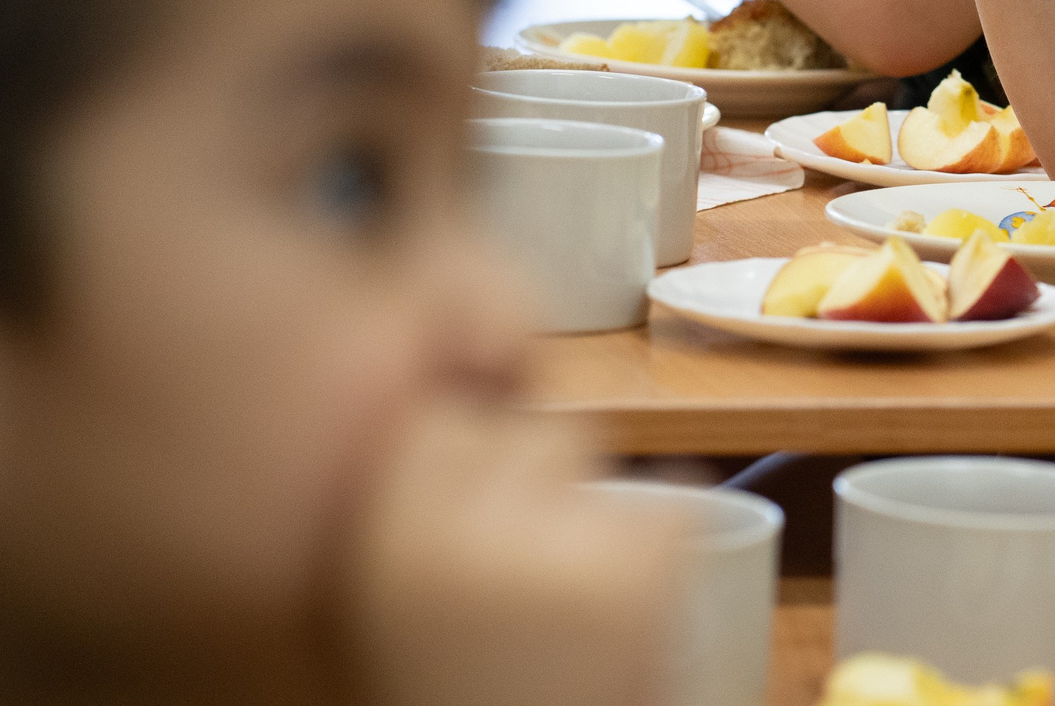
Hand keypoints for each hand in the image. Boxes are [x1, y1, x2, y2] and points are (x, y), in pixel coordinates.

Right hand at [346, 403, 678, 705]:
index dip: (469, 455)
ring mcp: (555, 542)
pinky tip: (625, 610)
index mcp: (383, 540)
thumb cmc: (470, 690)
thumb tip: (482, 381)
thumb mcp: (399, 605)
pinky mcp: (639, 566)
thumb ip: (422, 507)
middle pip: (524, 426)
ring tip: (573, 608)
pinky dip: (661, 544)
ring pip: (596, 453)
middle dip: (537, 484)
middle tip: (531, 582)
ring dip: (593, 512)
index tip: (478, 515)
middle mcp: (459, 527)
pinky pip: (671, 500)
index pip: (442, 413)